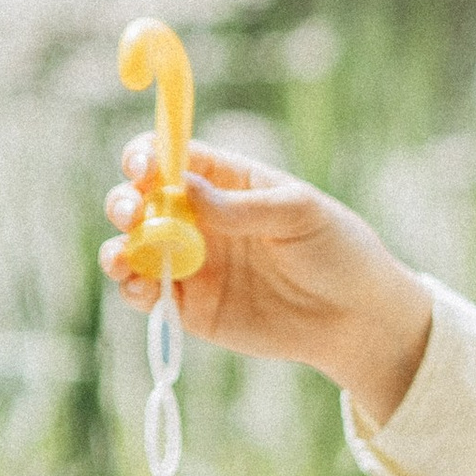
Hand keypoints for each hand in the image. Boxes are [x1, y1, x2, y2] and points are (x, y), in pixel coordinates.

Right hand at [101, 136, 433, 423]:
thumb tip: (184, 188)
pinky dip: (131, 288)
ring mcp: (192, 263)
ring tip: (125, 257)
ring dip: (119, 248)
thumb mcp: (299, 214)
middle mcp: (200, 218)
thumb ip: (242, 206)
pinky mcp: (191, 307)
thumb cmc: (337, 251)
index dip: (147, 156)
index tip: (141, 167)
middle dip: (124, 202)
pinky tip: (138, 286)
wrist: (357, 319)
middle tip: (131, 214)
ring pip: (133, 248)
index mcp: (227, 182)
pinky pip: (146, 294)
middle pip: (142, 201)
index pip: (173, 157)